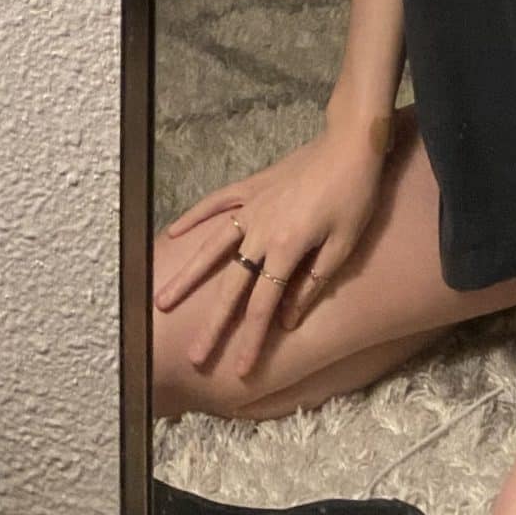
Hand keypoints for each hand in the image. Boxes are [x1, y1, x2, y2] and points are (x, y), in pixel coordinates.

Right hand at [152, 117, 391, 383]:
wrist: (351, 142)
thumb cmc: (354, 195)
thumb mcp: (344, 244)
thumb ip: (313, 283)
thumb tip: (288, 321)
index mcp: (287, 248)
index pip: (264, 306)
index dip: (251, 340)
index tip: (240, 371)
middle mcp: (261, 231)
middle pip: (232, 286)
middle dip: (213, 324)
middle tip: (193, 357)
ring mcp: (252, 207)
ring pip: (212, 247)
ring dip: (187, 275)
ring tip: (161, 300)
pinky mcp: (251, 186)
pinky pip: (216, 203)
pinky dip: (193, 217)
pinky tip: (172, 233)